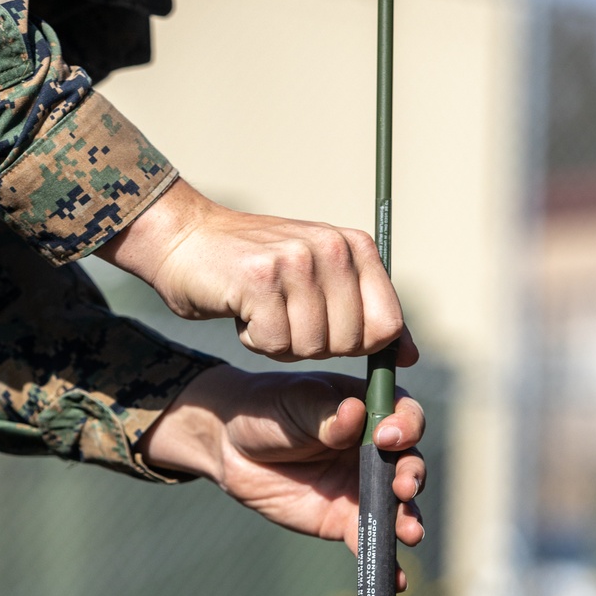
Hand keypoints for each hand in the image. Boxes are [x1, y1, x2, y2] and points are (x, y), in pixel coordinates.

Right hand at [98, 179, 417, 364]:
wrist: (186, 240)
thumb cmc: (257, 270)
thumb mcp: (322, 281)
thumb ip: (367, 314)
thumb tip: (410, 355)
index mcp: (356, 246)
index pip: (388, 325)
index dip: (358, 344)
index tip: (325, 329)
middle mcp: (332, 247)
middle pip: (350, 343)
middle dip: (313, 344)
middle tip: (284, 314)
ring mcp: (297, 260)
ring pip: (311, 346)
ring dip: (281, 342)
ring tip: (262, 308)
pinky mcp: (260, 278)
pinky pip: (274, 343)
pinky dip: (255, 339)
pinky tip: (243, 309)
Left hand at [136, 365, 424, 586]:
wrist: (232, 449)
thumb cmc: (268, 411)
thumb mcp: (294, 402)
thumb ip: (325, 414)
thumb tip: (353, 413)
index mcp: (370, 410)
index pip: (404, 416)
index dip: (406, 426)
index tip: (386, 437)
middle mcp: (376, 450)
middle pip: (409, 462)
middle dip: (412, 476)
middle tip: (403, 487)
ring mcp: (363, 487)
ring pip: (397, 505)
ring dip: (408, 519)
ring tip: (410, 532)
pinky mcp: (346, 521)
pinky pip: (370, 540)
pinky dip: (386, 562)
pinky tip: (396, 580)